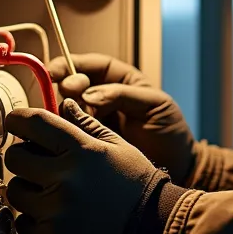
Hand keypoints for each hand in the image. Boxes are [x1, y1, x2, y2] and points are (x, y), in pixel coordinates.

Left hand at [3, 99, 167, 233]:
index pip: (34, 123)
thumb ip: (87, 125)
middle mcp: (66, 178)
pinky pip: (22, 223)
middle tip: (38, 163)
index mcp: (82, 151)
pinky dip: (34, 219)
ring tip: (50, 193)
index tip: (14, 123)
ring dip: (27, 189)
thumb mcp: (118, 147)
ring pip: (15, 192)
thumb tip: (64, 104)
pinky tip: (55, 215)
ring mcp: (57, 211)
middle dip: (23, 156)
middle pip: (15, 158)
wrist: (154, 231)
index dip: (17, 119)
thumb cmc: (137, 186)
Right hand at [47, 54, 196, 183]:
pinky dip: (64, 131)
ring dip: (63, 110)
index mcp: (121, 81)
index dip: (70, 64)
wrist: (177, 168)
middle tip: (70, 95)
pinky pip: (69, 133)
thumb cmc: (171, 133)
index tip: (55, 71)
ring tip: (72, 118)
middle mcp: (103, 99)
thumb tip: (88, 96)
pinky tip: (66, 134)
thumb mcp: (154, 105)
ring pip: (67, 109)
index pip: (90, 65)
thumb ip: (122, 95)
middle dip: (67, 87)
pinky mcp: (89, 143)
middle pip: (73, 84)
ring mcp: (94, 122)